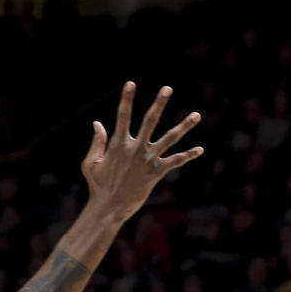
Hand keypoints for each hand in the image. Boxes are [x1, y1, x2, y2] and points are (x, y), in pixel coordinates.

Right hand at [82, 82, 202, 225]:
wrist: (110, 208)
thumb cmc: (98, 186)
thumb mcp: (90, 163)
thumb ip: (96, 143)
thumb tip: (97, 124)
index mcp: (118, 144)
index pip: (123, 116)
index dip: (126, 99)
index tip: (131, 83)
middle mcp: (135, 149)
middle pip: (150, 121)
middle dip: (159, 103)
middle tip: (167, 88)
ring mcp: (148, 160)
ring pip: (170, 138)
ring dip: (184, 126)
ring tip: (197, 114)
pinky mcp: (157, 172)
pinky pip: (175, 162)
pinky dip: (187, 156)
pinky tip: (200, 150)